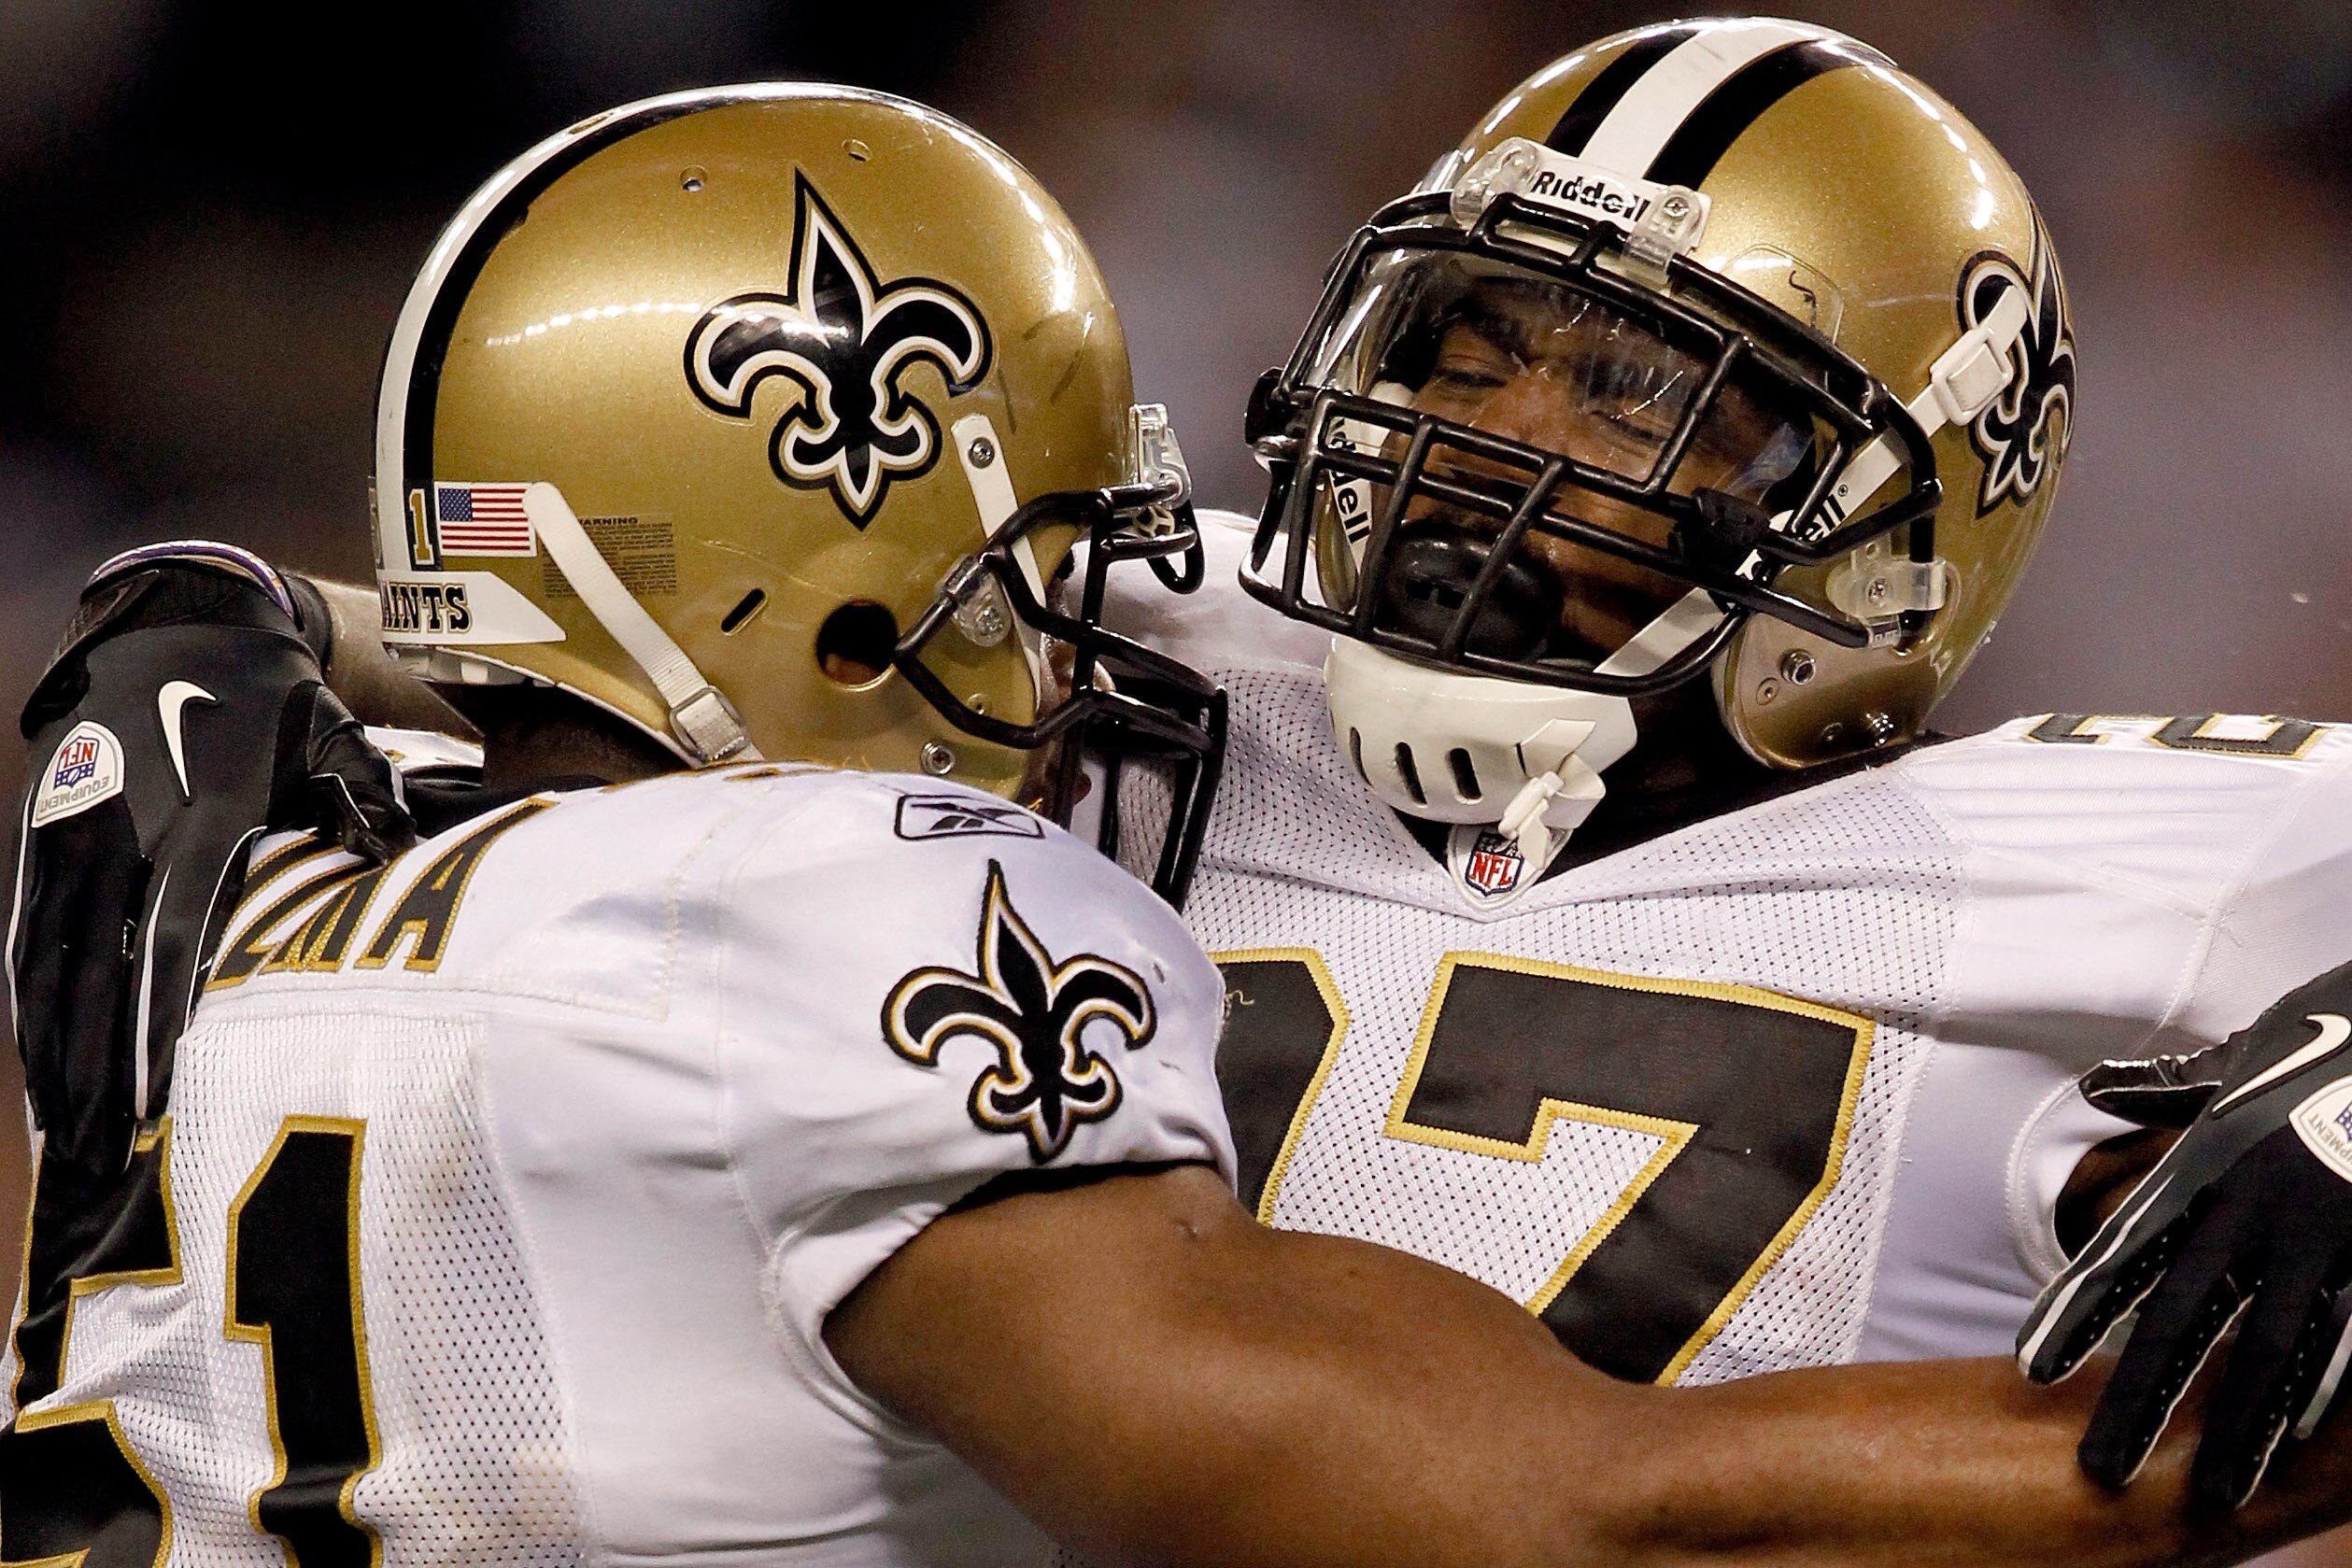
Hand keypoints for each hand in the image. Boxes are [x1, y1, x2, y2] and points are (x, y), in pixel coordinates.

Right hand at [8, 543, 413, 1174]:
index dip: (161, 1018)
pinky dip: (27, 997)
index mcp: (205, 817)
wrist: (177, 623)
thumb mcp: (336, 731)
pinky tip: (38, 1057)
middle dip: (97, 1065)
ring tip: (69, 1134)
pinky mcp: (44, 831)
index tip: (158, 1093)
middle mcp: (127, 830)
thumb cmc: (275, 697)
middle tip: (105, 1153)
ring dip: (56, 1049)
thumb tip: (395, 855)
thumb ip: (365, 796)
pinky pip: (26, 928)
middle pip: (101, 968)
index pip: (176, 934)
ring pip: (51, 960)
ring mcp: (76, 831)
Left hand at [2018, 959, 2351, 1507]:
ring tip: (2208, 1493)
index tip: (2032, 1367)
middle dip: (2137, 1397)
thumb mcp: (2238, 1061)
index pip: (2123, 1253)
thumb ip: (2170, 1088)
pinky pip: (2345, 1340)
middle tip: (2098, 1466)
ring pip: (2267, 1350)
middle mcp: (2253, 1212)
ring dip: (2234, 1426)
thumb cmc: (2327, 1042)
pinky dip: (2317, 1392)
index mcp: (2206, 1168)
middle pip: (2182, 1319)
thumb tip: (2100, 1083)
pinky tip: (2290, 1445)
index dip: (2077, 1313)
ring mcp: (2321, 1239)